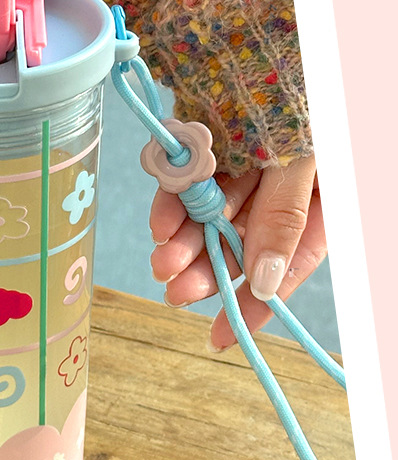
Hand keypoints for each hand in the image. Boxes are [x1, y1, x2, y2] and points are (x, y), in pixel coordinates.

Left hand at [150, 154, 326, 350]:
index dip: (256, 303)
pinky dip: (173, 203)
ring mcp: (246, 160)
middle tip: (178, 293)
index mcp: (322, 195)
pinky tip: (161, 226)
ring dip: (184, 244)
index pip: (290, 263)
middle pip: (243, 243)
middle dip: (208, 272)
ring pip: (212, 214)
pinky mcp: (211, 137)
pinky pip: (190, 177)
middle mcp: (283, 184)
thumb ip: (285, 215)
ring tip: (162, 264)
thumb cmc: (302, 99)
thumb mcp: (304, 159)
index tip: (224, 336)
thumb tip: (264, 281)